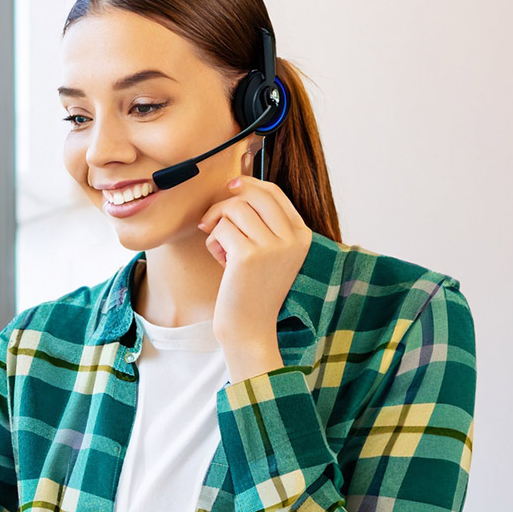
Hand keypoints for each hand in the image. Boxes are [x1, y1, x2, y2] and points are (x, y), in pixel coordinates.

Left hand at [198, 155, 313, 380]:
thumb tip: (238, 182)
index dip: (249, 184)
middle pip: (253, 194)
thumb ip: (262, 222)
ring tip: (221, 250)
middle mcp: (292, 238)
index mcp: (302, 236)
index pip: (274, 193)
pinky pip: (221, 228)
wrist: (250, 329)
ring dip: (218, 226)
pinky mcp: (249, 256)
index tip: (231, 187)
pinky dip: (213, 242)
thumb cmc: (252, 290)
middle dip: (226, 203)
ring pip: (234, 209)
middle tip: (210, 221)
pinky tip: (220, 262)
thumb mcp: (268, 252)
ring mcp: (273, 246)